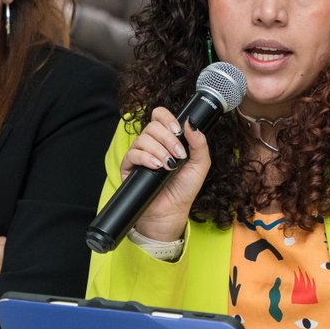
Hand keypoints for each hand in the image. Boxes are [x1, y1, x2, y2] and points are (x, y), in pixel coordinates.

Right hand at [119, 106, 211, 241]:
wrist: (172, 211)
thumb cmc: (184, 189)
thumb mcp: (200, 164)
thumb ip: (199, 143)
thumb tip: (190, 122)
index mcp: (167, 139)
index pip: (160, 116)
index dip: (167, 118)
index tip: (178, 130)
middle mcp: (151, 144)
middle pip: (152, 126)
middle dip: (168, 139)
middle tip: (178, 155)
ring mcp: (139, 155)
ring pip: (143, 139)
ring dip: (159, 151)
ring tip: (168, 166)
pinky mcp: (129, 167)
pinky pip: (133, 154)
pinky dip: (146, 158)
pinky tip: (156, 167)